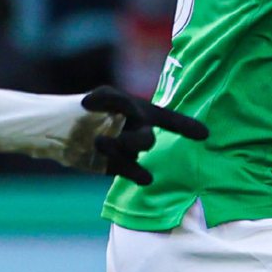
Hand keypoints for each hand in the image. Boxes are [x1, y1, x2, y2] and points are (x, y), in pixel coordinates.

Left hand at [70, 86, 208, 184]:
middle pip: (148, 139)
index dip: (187, 126)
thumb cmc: (90, 108)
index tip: (205, 135)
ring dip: (120, 150)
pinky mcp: (116, 167)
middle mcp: (139, 132)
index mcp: (143, 113)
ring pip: (134, 154)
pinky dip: (136, 174)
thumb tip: (95, 102)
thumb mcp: (101, 95)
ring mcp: (129, 151)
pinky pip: (131, 172)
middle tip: (118, 137)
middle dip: (137, 140)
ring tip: (99, 141)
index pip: (169, 120)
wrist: (67, 132)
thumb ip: (107, 97)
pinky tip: (144, 177)